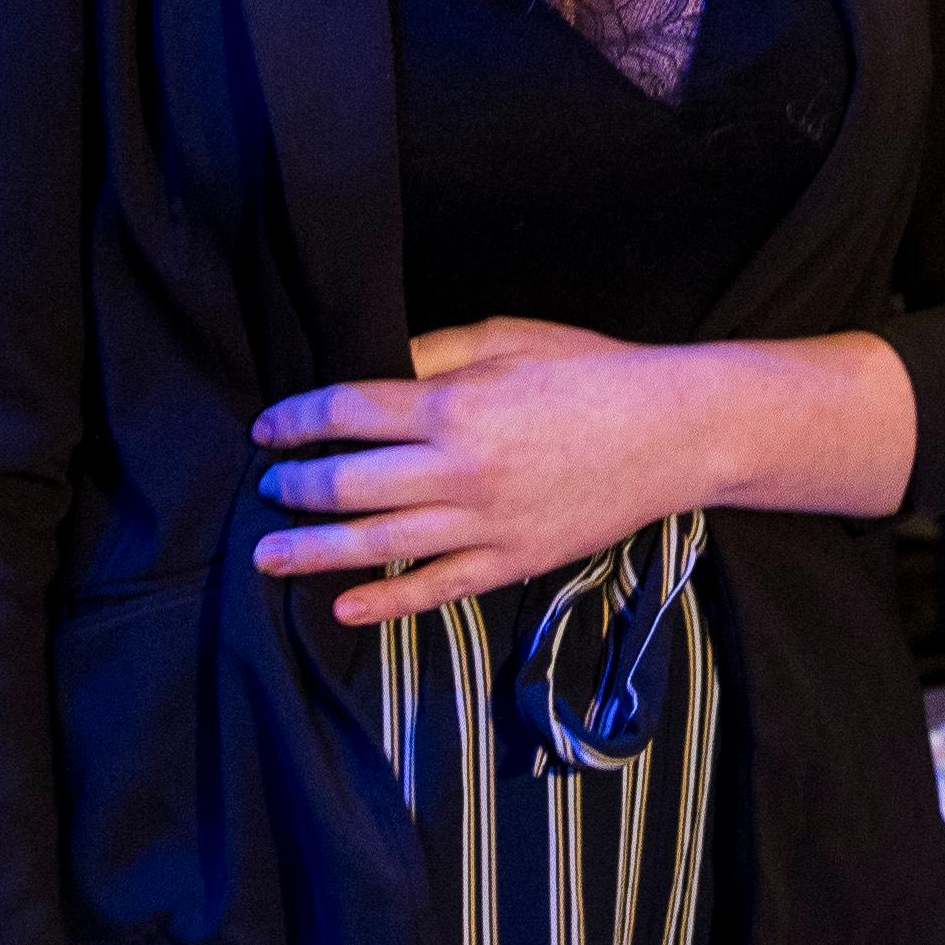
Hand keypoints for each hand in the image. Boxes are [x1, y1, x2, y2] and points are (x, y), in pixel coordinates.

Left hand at [248, 317, 701, 626]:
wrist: (677, 431)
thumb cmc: (595, 372)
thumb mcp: (509, 338)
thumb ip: (434, 354)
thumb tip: (375, 373)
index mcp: (454, 406)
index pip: (345, 414)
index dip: (294, 421)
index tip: (268, 429)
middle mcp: (460, 470)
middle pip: (345, 486)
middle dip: (292, 488)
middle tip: (267, 488)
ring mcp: (485, 524)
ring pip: (375, 546)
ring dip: (310, 551)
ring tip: (268, 553)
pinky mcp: (511, 561)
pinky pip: (434, 589)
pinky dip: (383, 602)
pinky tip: (342, 606)